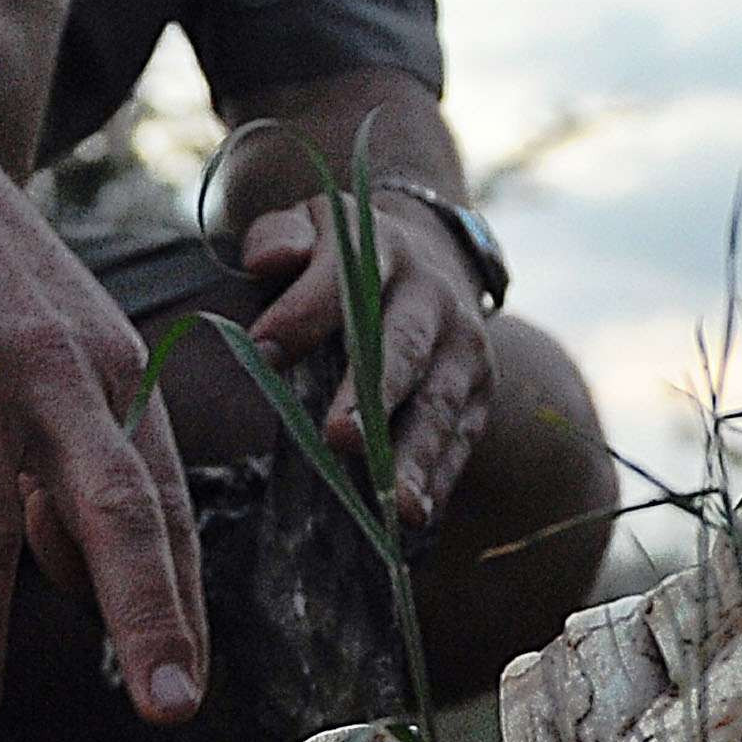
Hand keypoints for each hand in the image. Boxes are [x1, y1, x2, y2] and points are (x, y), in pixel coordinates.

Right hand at [0, 110, 206, 731]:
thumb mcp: (54, 349)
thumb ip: (77, 460)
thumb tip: (84, 581)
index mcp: (109, 376)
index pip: (159, 506)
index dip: (176, 603)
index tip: (183, 694)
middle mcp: (54, 374)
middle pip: (114, 508)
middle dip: (144, 612)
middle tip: (161, 711)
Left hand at [238, 189, 495, 529]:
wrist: (430, 258)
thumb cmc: (344, 259)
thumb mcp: (309, 227)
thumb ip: (278, 239)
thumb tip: (268, 262)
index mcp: (382, 249)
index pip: (340, 278)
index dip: (301, 313)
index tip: (261, 350)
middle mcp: (433, 295)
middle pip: (402, 347)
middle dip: (372, 395)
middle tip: (341, 438)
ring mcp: (465, 346)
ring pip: (440, 403)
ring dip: (416, 455)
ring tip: (395, 504)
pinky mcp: (481, 390)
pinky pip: (462, 438)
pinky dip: (440, 478)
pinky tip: (416, 515)